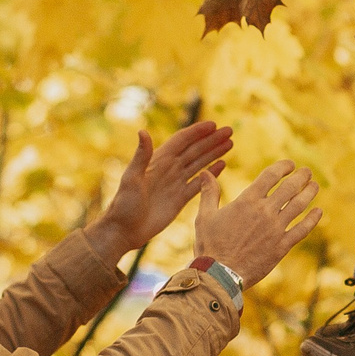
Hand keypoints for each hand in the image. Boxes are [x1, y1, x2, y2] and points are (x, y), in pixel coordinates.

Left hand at [87, 121, 233, 258]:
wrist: (125, 231)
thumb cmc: (123, 204)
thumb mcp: (131, 178)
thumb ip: (141, 156)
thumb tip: (143, 131)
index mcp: (158, 160)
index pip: (182, 141)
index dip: (197, 132)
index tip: (214, 124)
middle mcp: (169, 169)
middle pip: (195, 150)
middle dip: (212, 140)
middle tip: (229, 130)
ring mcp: (176, 183)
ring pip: (200, 163)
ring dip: (214, 153)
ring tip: (230, 143)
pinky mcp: (180, 199)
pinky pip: (199, 183)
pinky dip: (212, 173)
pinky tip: (223, 165)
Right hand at [194, 160, 322, 284]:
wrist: (220, 275)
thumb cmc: (210, 246)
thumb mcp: (205, 216)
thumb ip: (209, 193)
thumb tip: (205, 173)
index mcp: (247, 201)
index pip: (270, 175)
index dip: (283, 167)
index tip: (290, 164)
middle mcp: (265, 212)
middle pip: (289, 188)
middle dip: (301, 177)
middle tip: (307, 172)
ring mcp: (276, 229)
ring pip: (299, 206)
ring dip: (309, 193)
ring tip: (314, 186)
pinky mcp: (282, 246)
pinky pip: (302, 229)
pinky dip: (312, 219)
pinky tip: (319, 211)